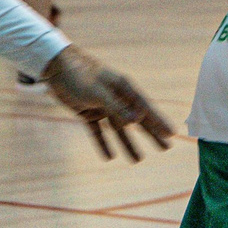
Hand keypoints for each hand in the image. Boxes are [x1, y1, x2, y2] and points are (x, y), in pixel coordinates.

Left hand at [40, 45, 174, 161]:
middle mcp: (115, 98)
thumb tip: (136, 121)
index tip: (172, 134)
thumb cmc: (79, 75)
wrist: (55, 66)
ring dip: (127, 144)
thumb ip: (116, 106)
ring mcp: (102, 106)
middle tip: (165, 147)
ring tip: (137, 160)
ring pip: (118, 129)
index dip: (159, 122)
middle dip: (150, 134)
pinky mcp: (87, 112)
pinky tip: (109, 157)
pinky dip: (103, 143)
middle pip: (137, 120)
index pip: (145, 108)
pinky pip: (98, 131)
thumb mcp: (98, 92)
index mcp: (123, 89)